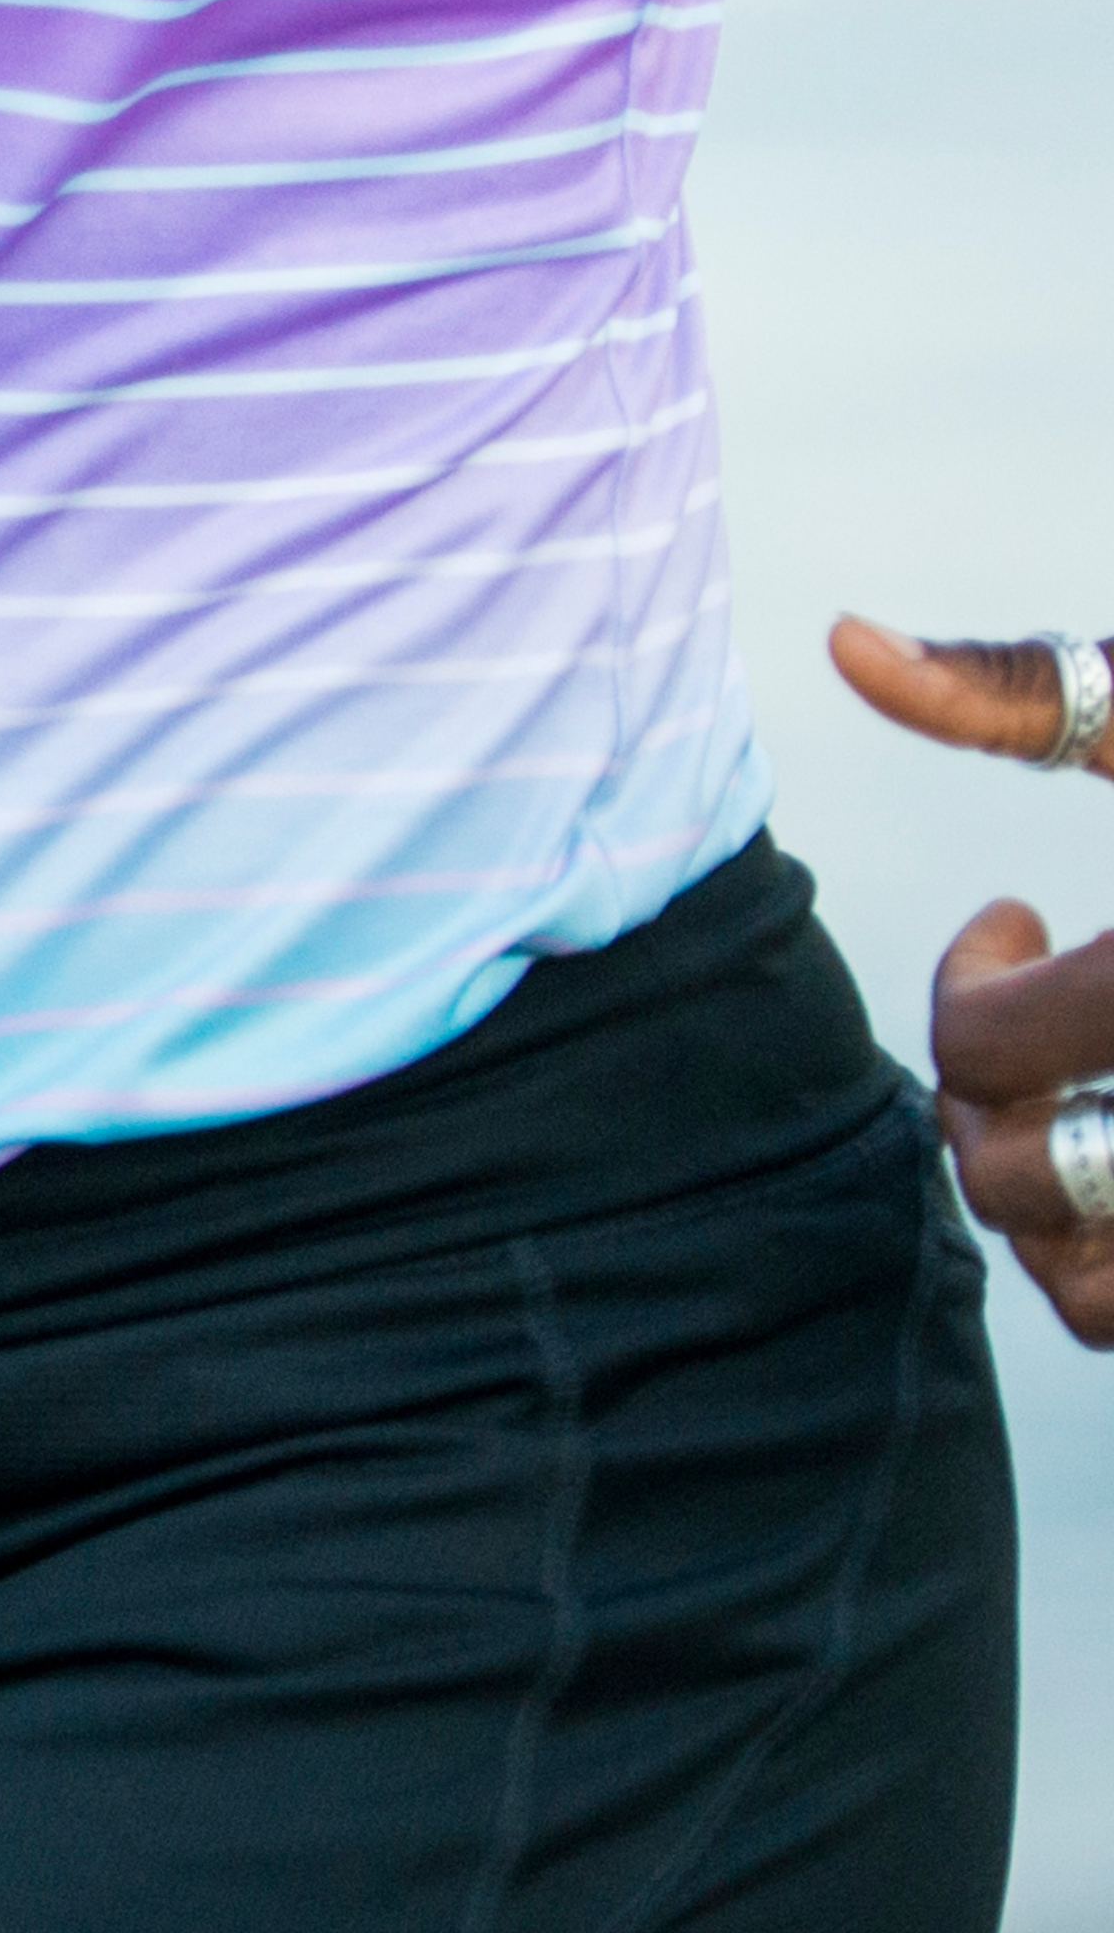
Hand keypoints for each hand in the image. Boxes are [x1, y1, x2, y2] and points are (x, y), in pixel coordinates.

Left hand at [823, 618, 1113, 1341]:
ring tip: (1080, 1103)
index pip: (991, 1056)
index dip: (964, 989)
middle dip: (990, 1104)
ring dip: (1051, 1207)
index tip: (1008, 918)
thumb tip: (842, 641)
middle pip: (1019, 1183)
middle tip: (1023, 1022)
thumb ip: (1031, 690)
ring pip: (1091, 1292)